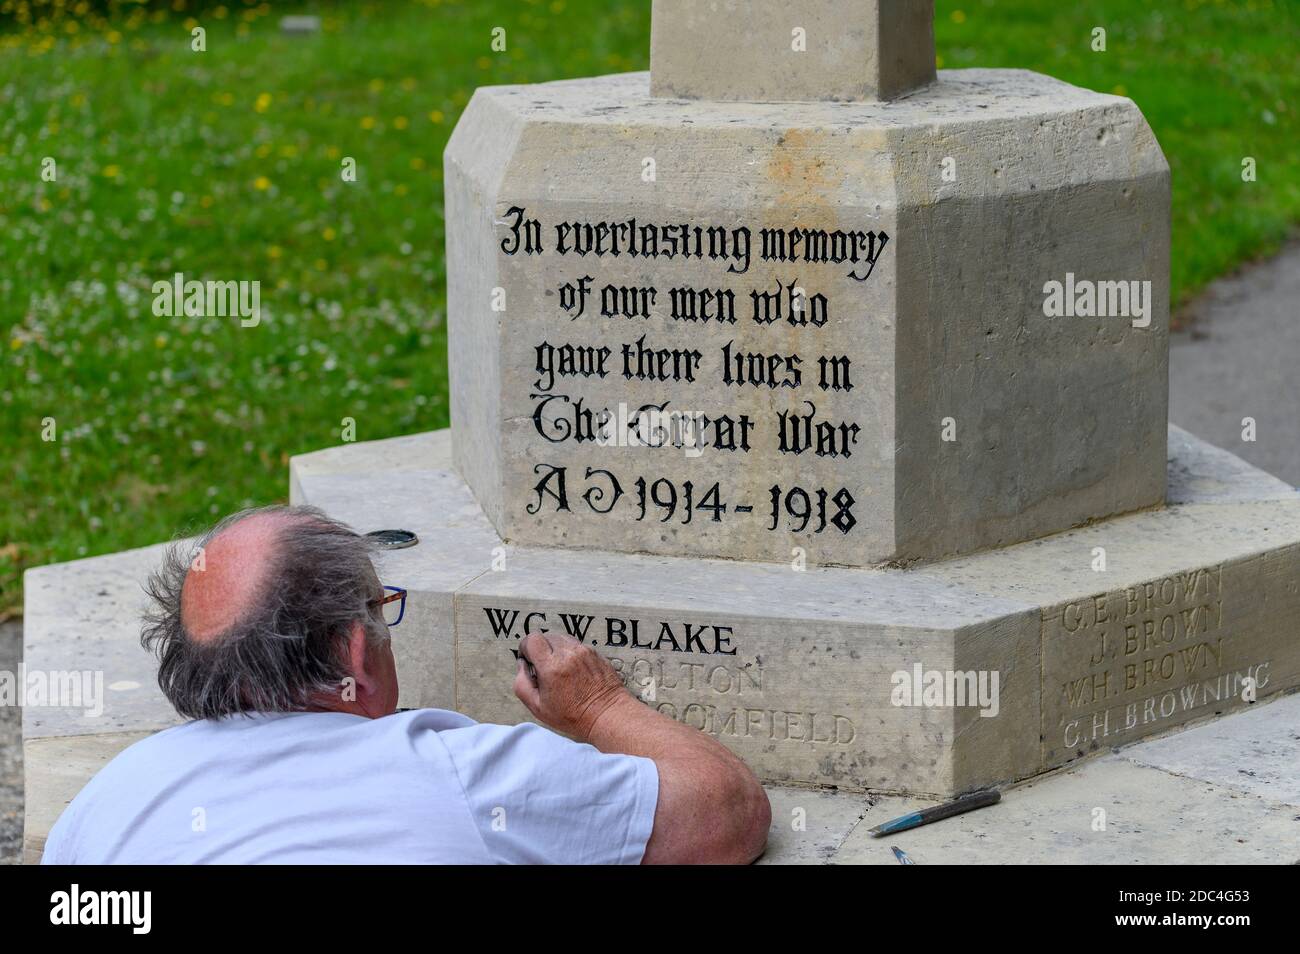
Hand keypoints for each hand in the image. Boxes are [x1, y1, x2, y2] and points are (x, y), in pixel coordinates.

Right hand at [513, 632, 629, 740]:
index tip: (528, 659)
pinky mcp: (595, 652)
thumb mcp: (537, 707)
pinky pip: (576, 645)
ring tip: (559, 669)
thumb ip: (521, 684)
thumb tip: (522, 665)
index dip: (526, 648)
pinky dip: (570, 653)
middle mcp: (568, 654)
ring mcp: (584, 651)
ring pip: (561, 638)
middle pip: (546, 636)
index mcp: (552, 667)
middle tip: (544, 669)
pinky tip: (573, 671)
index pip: (532, 639)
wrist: (606, 715)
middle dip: (540, 649)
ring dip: (555, 649)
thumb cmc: (573, 716)